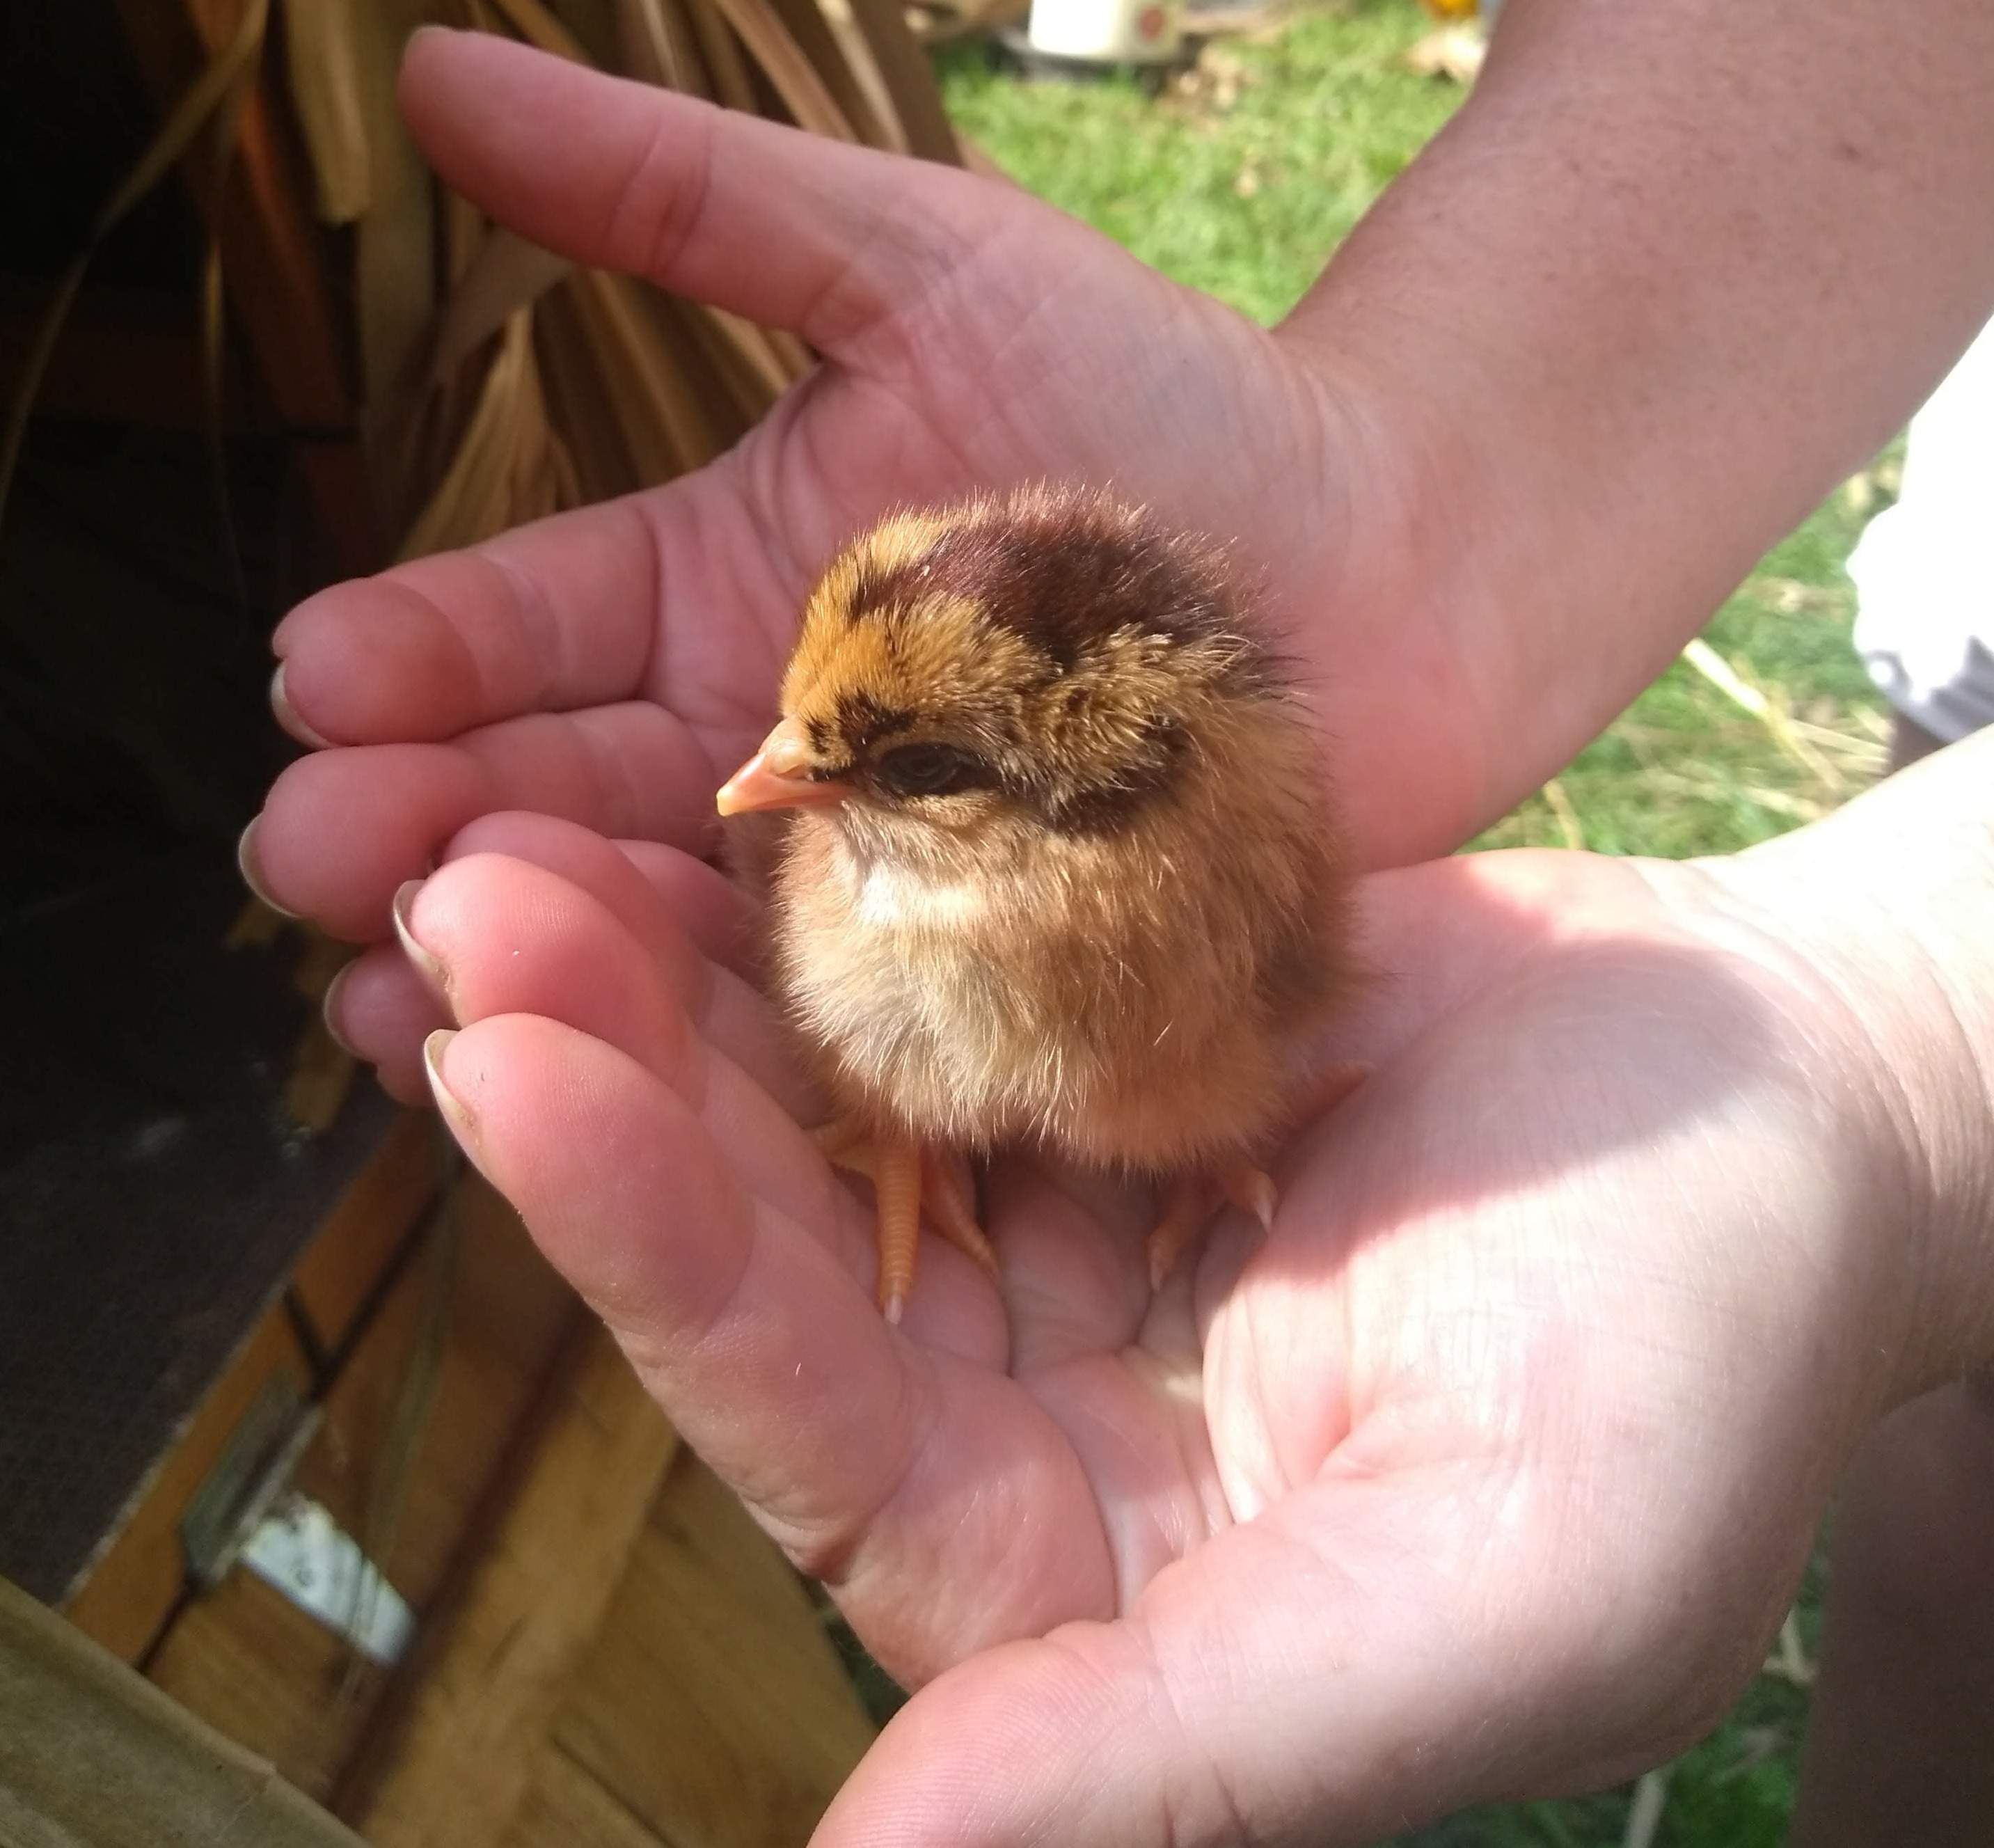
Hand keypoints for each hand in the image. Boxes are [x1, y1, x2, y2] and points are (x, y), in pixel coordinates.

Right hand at [246, 28, 1475, 1099]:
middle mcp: (759, 746)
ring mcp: (847, 875)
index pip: (529, 626)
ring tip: (391, 1004)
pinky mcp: (946, 978)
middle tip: (306, 864)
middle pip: (556, 796)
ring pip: (646, 933)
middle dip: (423, 828)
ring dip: (522, 966)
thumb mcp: (916, 266)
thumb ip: (686, 200)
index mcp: (721, 587)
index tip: (314, 680)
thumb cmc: (1170, 404)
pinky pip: (794, 1023)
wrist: (1388, 564)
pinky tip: (587, 1085)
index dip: (418, 655)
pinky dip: (691, 1059)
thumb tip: (434, 72)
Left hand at [395, 806, 1943, 1845]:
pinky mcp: (1091, 1053)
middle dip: (615, 1082)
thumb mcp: (1499, 1596)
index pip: (815, 1432)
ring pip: (815, 1103)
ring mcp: (1054, 1211)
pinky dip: (820, 891)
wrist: (1800, 1098)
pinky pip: (922, 974)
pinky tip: (709, 794)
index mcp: (1087, 1576)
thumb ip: (1192, 1754)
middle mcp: (1030, 1404)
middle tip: (466, 898)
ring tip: (517, 832)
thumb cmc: (1704, 1366)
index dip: (659, 1261)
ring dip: (670, 972)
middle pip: (772, 1254)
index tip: (509, 1077)